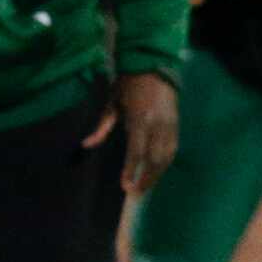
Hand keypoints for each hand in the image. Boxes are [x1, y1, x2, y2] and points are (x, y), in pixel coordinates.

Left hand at [82, 70, 177, 193]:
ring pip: (167, 156)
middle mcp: (157, 124)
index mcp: (139, 119)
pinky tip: (157, 172)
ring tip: (145, 187)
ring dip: (157, 174)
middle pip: (154, 158)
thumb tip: (85, 145)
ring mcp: (170, 125)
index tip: (125, 186)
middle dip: (146, 178)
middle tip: (135, 193)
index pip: (136, 151)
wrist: (153, 68)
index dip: (131, 170)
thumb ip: (101, 127)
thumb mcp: (111, 104)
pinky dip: (165, 163)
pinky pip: (173, 149)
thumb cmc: (127, 86)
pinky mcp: (176, 125)